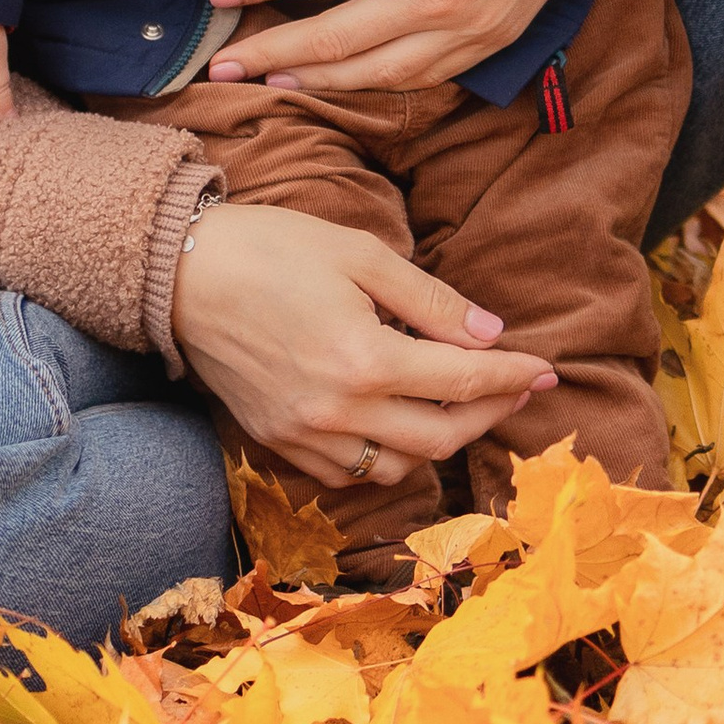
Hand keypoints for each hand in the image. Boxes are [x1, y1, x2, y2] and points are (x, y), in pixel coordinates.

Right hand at [169, 200, 557, 488]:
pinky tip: (399, 427)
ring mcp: (304, 434)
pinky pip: (349, 474)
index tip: (544, 368)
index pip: (464, 382)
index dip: (513, 376)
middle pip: (441, 437)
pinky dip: (385, 460)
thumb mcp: (360, 255)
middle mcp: (338, 411)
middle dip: (490, 414)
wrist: (178, 273)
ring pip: (397, 467)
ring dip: (440, 442)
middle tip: (515, 387)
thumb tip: (490, 333)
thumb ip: (431, 302)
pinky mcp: (277, 442)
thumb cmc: (271, 249)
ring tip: (463, 408)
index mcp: (365, 360)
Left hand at [203, 0, 645, 93]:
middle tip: (223, 65)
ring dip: (319, 81)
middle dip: (269, 56)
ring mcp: (464, 30)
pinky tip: (352, 78)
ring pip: (375, 75)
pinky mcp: (491, 41)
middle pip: (330, 44)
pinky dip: (381, 81)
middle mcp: (431, 2)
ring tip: (277, 79)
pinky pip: (425, 76)